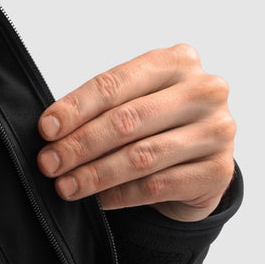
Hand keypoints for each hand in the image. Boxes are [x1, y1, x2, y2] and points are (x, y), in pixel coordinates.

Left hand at [36, 44, 235, 221]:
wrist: (199, 164)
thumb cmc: (156, 127)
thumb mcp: (133, 104)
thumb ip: (101, 110)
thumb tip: (51, 131)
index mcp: (177, 62)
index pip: (115, 84)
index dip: (76, 108)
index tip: (46, 129)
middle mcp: (204, 91)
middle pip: (127, 121)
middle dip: (79, 145)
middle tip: (48, 163)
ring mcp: (218, 131)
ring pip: (141, 157)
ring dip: (94, 175)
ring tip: (64, 186)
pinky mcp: (219, 171)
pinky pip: (157, 186)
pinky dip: (119, 195)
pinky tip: (96, 201)